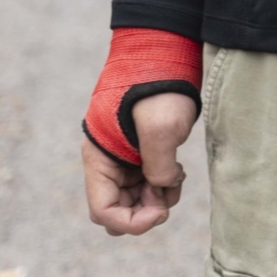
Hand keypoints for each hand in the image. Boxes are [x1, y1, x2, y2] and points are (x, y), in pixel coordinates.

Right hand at [82, 92, 197, 236]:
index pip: (104, 211)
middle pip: (118, 210)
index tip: (160, 212)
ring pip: (135, 200)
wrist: (163, 54)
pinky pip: (147, 185)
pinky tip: (177, 170)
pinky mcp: (141, 152)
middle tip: (168, 192)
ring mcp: (124, 159)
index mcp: (99, 158)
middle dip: (144, 211)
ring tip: (177, 177)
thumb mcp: (161, 128)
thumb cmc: (157, 86)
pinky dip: (163, 186)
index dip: (131, 222)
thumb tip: (162, 189)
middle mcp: (107, 163)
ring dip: (157, 199)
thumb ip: (159, 167)